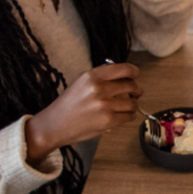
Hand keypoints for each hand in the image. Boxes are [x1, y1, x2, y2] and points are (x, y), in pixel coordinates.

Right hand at [25, 62, 141, 162]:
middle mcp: (98, 88)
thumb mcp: (81, 82)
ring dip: (133, 105)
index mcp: (92, 75)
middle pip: (131, 85)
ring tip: (129, 107)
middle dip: (136, 90)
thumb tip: (125, 74)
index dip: (134, 72)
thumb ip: (102, 76)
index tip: (135, 75)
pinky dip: (129, 116)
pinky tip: (123, 116)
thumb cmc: (69, 104)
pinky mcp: (108, 121)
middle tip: (135, 94)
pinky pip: (129, 116)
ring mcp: (104, 105)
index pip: (124, 69)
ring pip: (133, 103)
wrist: (55, 124)